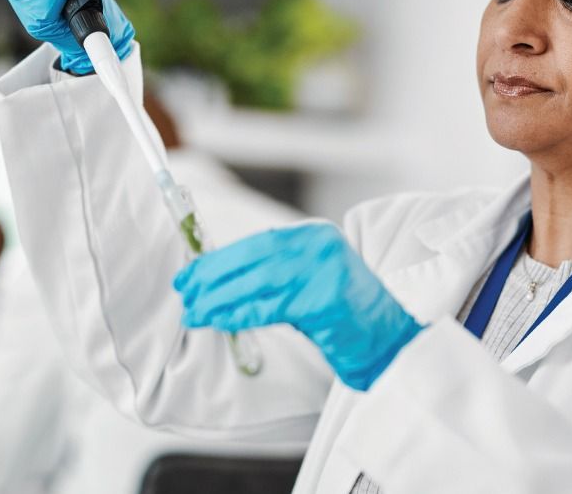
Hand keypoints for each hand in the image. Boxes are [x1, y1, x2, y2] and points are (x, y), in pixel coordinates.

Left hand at [173, 223, 422, 390]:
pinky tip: (220, 321)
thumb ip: (273, 272)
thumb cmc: (343, 312)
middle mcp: (320, 245)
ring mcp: (324, 270)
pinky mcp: (325, 299)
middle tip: (185, 292)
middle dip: (213, 275)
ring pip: (258, 281)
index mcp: (314, 234)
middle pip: (254, 257)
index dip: (219, 259)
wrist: (387, 336)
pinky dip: (241, 314)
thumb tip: (217, 279)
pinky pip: (271, 307)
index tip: (191, 274)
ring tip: (196, 312)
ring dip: (220, 298)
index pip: (257, 242)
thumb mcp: (307, 279)